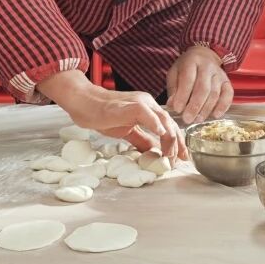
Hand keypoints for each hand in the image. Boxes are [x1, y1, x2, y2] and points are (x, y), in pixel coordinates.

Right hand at [40, 70, 186, 160]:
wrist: (84, 103)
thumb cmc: (103, 115)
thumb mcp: (128, 131)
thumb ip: (143, 140)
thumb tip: (155, 152)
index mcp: (149, 109)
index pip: (169, 126)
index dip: (178, 143)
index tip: (180, 158)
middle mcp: (149, 103)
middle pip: (171, 124)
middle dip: (178, 144)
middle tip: (179, 161)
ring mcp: (141, 102)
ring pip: (163, 119)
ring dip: (169, 139)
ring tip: (169, 155)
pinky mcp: (131, 104)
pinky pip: (146, 113)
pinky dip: (155, 124)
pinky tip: (161, 134)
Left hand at [166, 45, 232, 123]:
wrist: (204, 56)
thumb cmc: (186, 68)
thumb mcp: (174, 73)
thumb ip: (173, 88)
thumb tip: (172, 105)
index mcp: (191, 61)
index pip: (188, 80)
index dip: (182, 96)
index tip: (177, 109)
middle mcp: (207, 66)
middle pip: (203, 88)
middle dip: (195, 106)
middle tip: (187, 119)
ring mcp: (219, 74)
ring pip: (215, 93)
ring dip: (206, 109)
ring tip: (197, 120)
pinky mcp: (227, 81)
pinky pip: (228, 94)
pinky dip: (223, 106)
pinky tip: (216, 115)